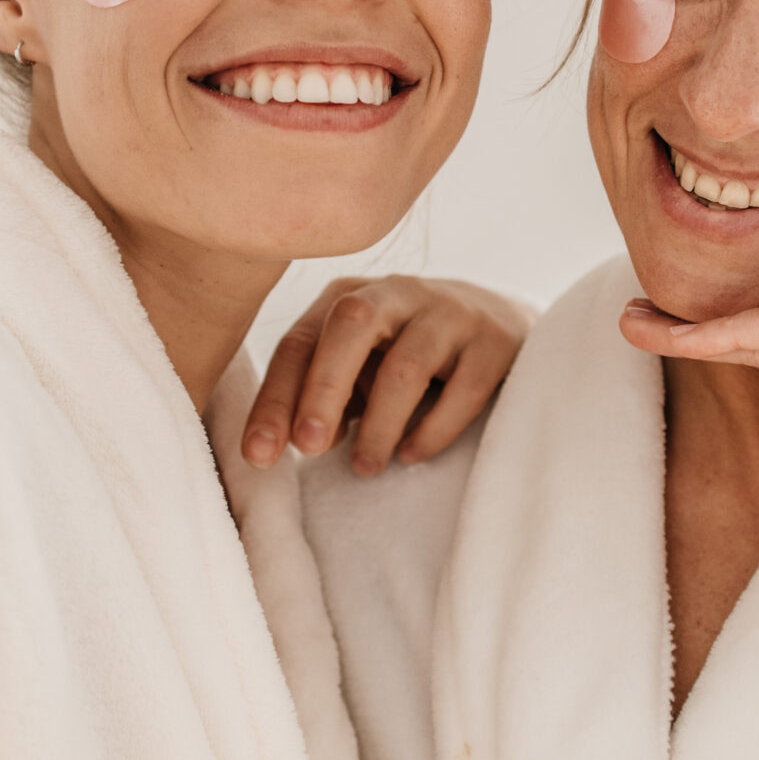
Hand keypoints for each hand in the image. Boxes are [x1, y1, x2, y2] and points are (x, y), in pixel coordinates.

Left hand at [245, 277, 536, 472]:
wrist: (500, 325)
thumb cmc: (407, 353)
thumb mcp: (360, 365)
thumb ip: (325, 394)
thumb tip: (294, 440)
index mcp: (348, 297)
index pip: (299, 343)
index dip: (275, 399)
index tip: (259, 455)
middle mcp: (397, 292)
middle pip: (352, 324)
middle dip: (324, 388)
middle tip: (309, 449)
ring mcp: (450, 312)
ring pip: (407, 364)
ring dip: (380, 423)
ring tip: (366, 467)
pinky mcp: (495, 341)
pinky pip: (464, 388)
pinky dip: (434, 428)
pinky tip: (412, 455)